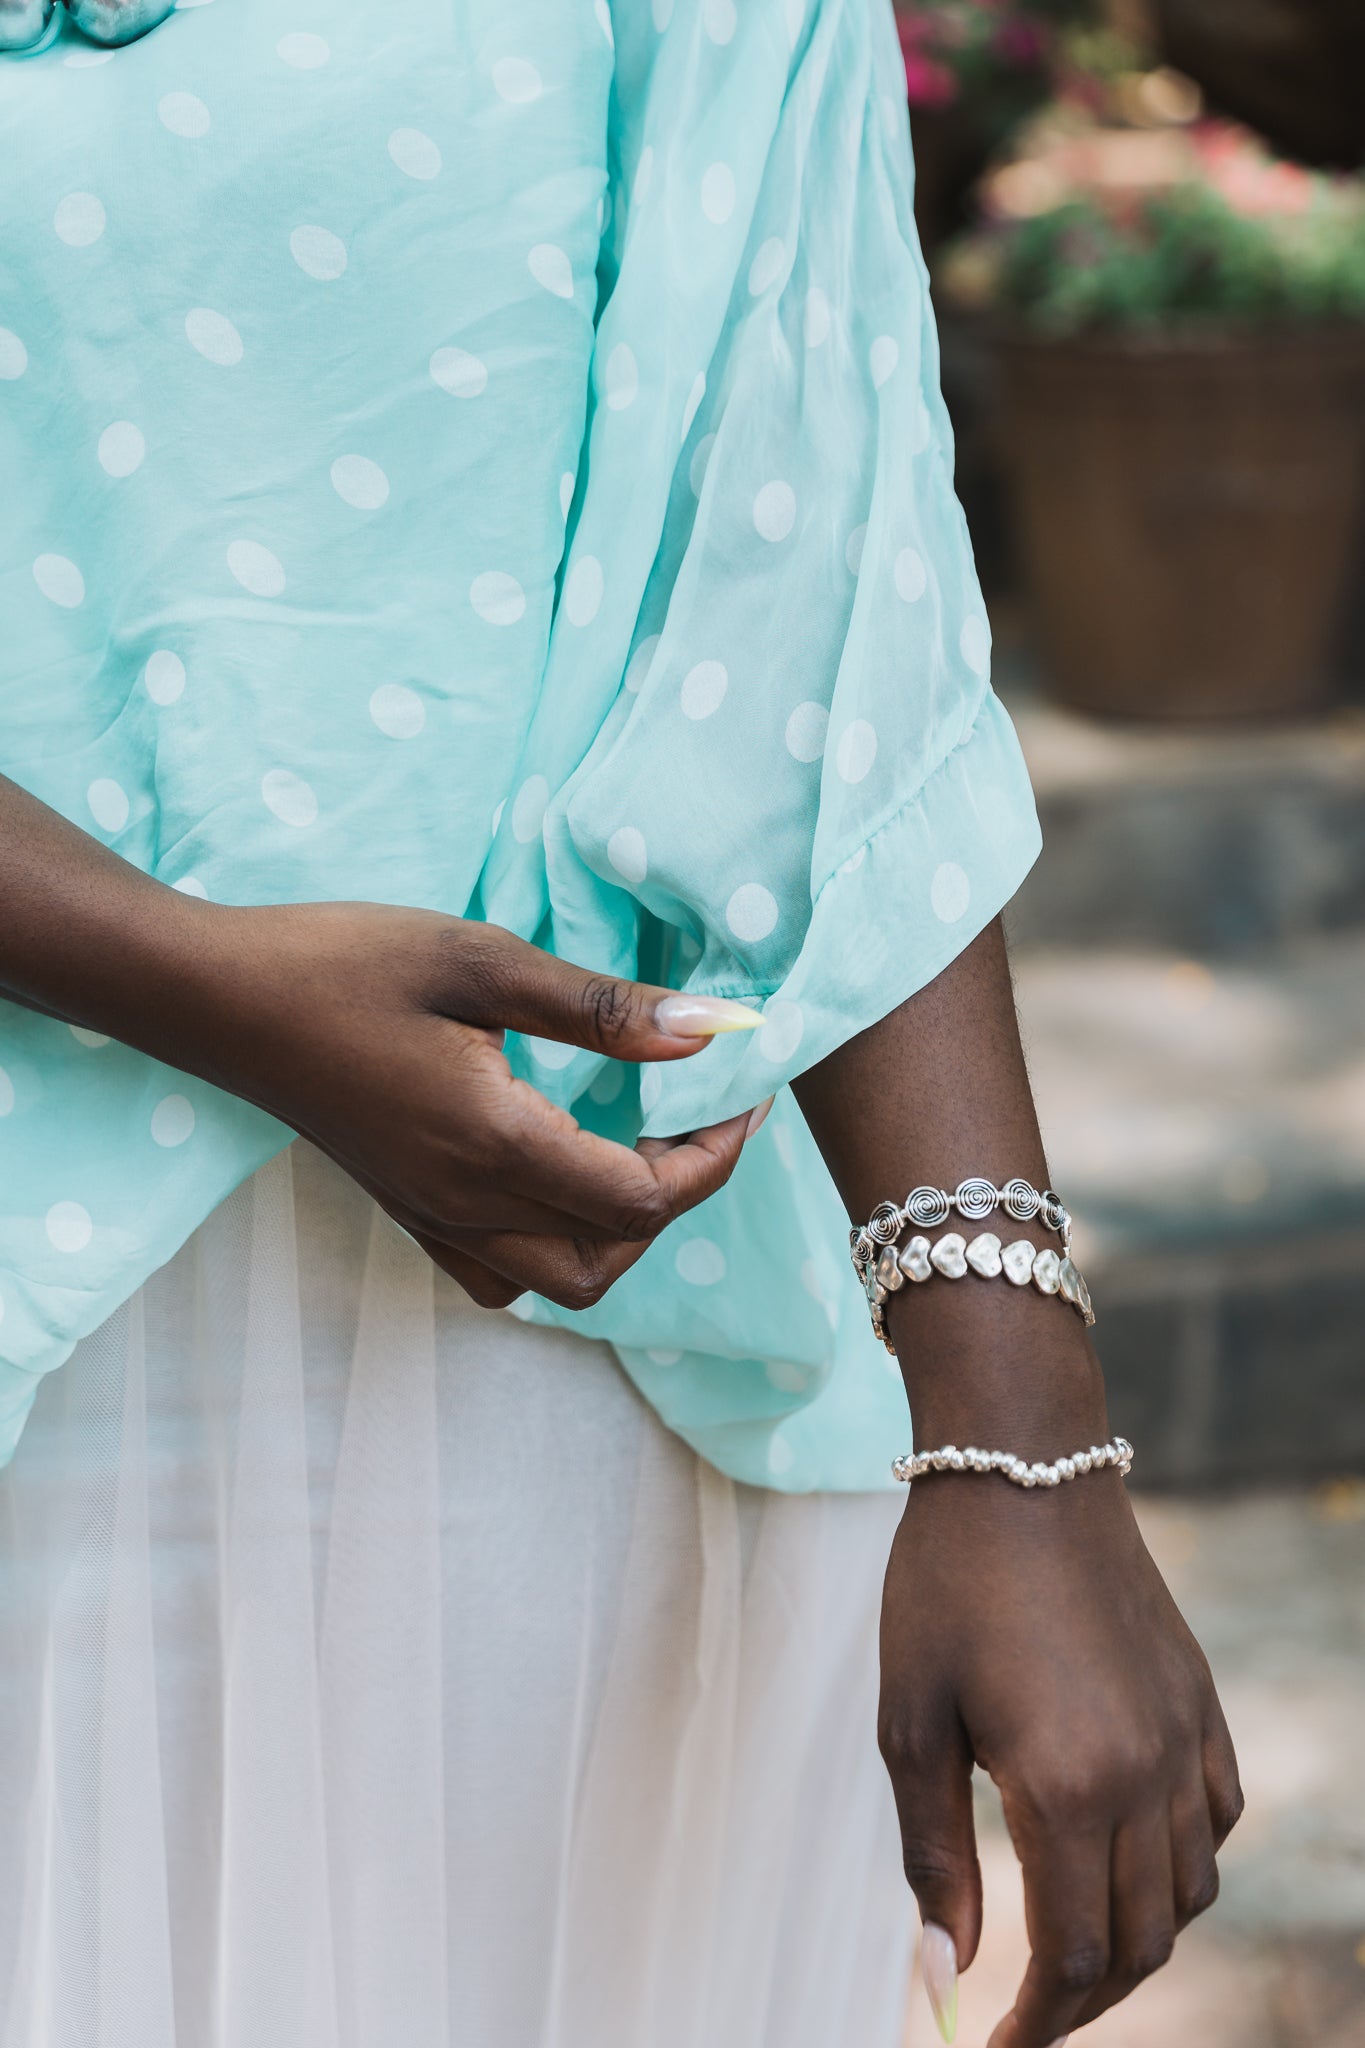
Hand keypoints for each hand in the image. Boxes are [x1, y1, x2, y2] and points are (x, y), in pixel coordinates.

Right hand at [155, 900, 769, 1310]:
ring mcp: (431, 1218)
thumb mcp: (480, 960)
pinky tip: (562, 1177)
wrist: (220, 998)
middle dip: (679, 1197)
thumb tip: (710, 1030)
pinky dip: (556, 1247)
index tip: (743, 1088)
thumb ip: (599, 1008)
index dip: (715, 1153)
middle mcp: (466, 1203)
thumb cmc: (342, 961)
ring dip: (622, 1232)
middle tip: (699, 1116)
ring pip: (563, 1280)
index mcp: (493, 1142)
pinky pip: (503, 1275)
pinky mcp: (408, 1212)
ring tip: (639, 1147)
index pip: (644, 1197)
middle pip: (613, 1255)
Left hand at [879, 1462, 1242, 2046]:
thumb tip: (943, 1968)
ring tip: (1072, 1950)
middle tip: (1024, 2014)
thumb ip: (933, 1853)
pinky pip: (1219, 1816)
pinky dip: (1186, 1864)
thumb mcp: (911, 1719)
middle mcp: (1148, 1773)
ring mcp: (1185, 1734)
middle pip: (1141, 1942)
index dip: (1035, 2025)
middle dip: (1081, 2002)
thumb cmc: (945, 1582)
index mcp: (1070, 1786)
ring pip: (1192, 1891)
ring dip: (1137, 1941)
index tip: (988, 2046)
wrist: (1019, 1462)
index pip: (1075, 1959)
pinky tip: (1132, 1857)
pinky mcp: (1199, 1696)